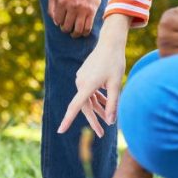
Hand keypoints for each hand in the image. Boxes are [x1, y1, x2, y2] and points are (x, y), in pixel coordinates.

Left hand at [48, 0, 100, 37]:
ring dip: (75, 34)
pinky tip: (83, 33)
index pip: (58, 21)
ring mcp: (83, 10)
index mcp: (62, 2)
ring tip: (74, 34)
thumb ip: (50, 8)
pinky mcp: (92, 11)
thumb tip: (55, 22)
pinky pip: (88, 27)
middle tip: (68, 28)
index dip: (59, 23)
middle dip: (66, 30)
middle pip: (67, 27)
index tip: (62, 21)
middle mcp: (72, 6)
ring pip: (78, 30)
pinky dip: (85, 33)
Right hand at [58, 14, 129, 136]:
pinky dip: (97, 99)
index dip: (68, 120)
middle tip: (102, 134)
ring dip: (98, 109)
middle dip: (94, 120)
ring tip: (108, 119)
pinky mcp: (84, 75)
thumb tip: (111, 122)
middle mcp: (81, 82)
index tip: (60, 130)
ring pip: (88, 99)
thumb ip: (113, 104)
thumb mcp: (116, 85)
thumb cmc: (115, 63)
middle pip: (84, 106)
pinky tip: (105, 103)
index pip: (75, 107)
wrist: (110, 43)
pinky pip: (89, 92)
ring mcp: (81, 78)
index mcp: (87, 85)